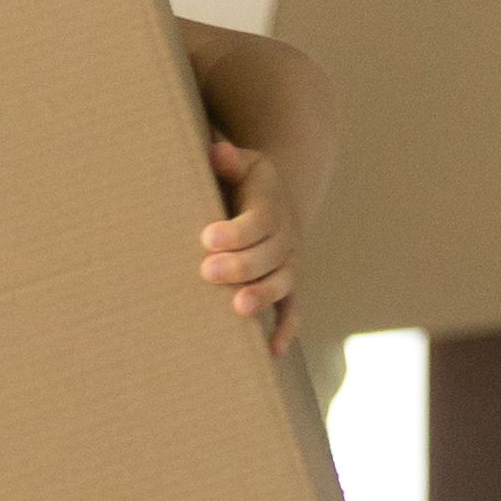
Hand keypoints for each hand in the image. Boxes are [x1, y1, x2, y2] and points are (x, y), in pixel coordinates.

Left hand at [202, 139, 305, 355]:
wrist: (282, 198)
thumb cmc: (246, 182)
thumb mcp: (243, 164)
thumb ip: (227, 160)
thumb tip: (216, 150)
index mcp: (269, 206)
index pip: (257, 221)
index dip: (235, 231)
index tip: (207, 238)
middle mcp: (284, 237)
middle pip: (268, 255)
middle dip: (241, 266)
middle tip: (208, 272)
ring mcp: (289, 263)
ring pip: (281, 283)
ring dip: (262, 296)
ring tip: (237, 308)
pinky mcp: (289, 284)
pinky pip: (293, 309)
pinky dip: (286, 329)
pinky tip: (272, 350)